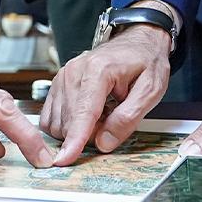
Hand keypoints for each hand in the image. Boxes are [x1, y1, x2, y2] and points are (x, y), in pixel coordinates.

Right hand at [39, 23, 170, 165]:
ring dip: (77, 130)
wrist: (138, 41)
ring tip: (103, 113)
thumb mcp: (150, 90)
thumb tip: (103, 143)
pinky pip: (51, 117)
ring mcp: (63, 76)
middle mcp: (75, 72)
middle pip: (69, 122)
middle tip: (113, 120)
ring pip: (58, 122)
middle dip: (88, 134)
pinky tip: (87, 115)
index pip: (83, 113)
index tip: (64, 160)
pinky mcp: (58, 83)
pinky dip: (66, 124)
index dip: (75, 140)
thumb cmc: (146, 62)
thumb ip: (128, 118)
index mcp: (99, 71)